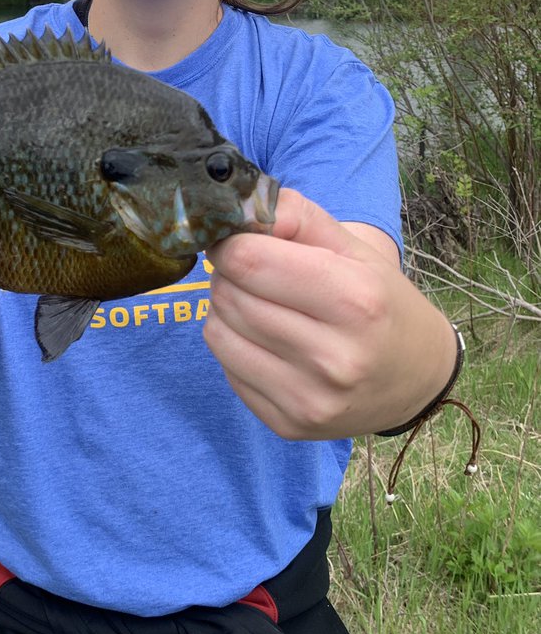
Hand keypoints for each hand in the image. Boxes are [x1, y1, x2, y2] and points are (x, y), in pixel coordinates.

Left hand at [203, 188, 456, 438]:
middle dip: (230, 275)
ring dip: (227, 310)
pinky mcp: (289, 425)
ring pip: (218, 333)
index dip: (232, 244)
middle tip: (255, 273)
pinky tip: (268, 342)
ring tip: (262, 305)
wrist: (416, 377)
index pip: (249, 261)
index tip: (238, 240)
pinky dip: (236, 347)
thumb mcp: (351, 247)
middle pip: (230, 296)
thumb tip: (238, 208)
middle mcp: (335, 357)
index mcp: (356, 300)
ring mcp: (310, 399)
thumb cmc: (379, 300)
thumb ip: (295, 215)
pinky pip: (227, 369)